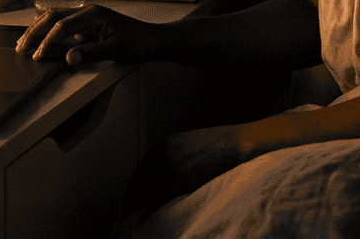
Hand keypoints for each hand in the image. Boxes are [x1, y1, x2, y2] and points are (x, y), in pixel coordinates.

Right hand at [14, 4, 158, 65]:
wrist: (155, 40)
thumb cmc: (140, 43)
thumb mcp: (116, 50)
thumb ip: (92, 53)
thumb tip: (69, 58)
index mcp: (93, 14)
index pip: (62, 25)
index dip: (48, 41)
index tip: (38, 56)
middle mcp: (87, 13)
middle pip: (53, 17)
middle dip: (35, 32)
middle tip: (20, 47)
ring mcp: (87, 19)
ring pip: (56, 21)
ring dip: (39, 32)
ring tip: (24, 43)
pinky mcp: (88, 27)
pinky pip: (64, 29)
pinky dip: (50, 36)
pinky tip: (42, 45)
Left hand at [118, 124, 246, 222]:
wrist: (236, 144)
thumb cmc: (220, 143)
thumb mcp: (193, 141)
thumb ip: (178, 152)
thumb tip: (170, 167)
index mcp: (169, 143)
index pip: (144, 163)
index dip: (136, 178)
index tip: (131, 188)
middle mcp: (167, 154)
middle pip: (142, 177)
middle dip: (130, 193)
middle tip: (123, 205)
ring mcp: (174, 168)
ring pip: (146, 189)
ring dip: (134, 203)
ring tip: (126, 214)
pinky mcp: (182, 181)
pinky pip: (159, 198)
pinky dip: (148, 210)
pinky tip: (142, 218)